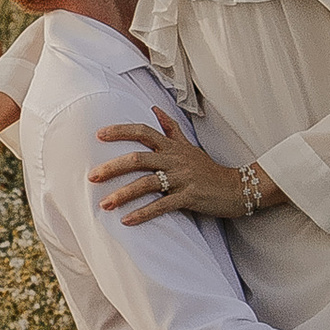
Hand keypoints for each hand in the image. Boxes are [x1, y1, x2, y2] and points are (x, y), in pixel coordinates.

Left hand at [92, 107, 255, 223]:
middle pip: (138, 159)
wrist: (238, 188)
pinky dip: (143, 213)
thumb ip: (171, 129)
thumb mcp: (189, 146)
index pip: (143, 132)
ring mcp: (182, 178)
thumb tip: (154, 109)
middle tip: (92, 177)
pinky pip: (162, 206)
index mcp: (172, 147)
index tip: (99, 135)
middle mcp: (175, 159)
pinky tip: (126, 221)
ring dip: (123, 195)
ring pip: (147, 183)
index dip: (121, 131)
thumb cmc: (209, 169)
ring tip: (104, 205)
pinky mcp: (189, 197)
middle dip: (112, 168)